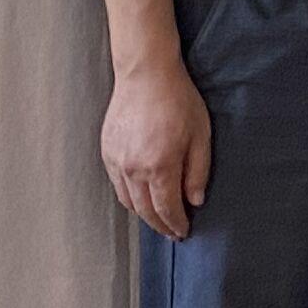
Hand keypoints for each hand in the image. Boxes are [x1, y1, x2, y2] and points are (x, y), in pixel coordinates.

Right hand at [103, 55, 216, 240]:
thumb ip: (197, 171)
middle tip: (172, 233)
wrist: (146, 74)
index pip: (166, 207)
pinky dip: (129, 197)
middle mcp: (134, 169)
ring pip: (128, 201)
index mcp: (160, 165)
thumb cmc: (179, 100)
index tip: (184, 232)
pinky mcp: (107, 152)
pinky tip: (141, 197)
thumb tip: (194, 201)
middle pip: (145, 210)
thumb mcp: (200, 135)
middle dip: (160, 225)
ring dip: (144, 214)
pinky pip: (117, 185)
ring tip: (158, 219)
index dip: (175, 223)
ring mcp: (117, 161)